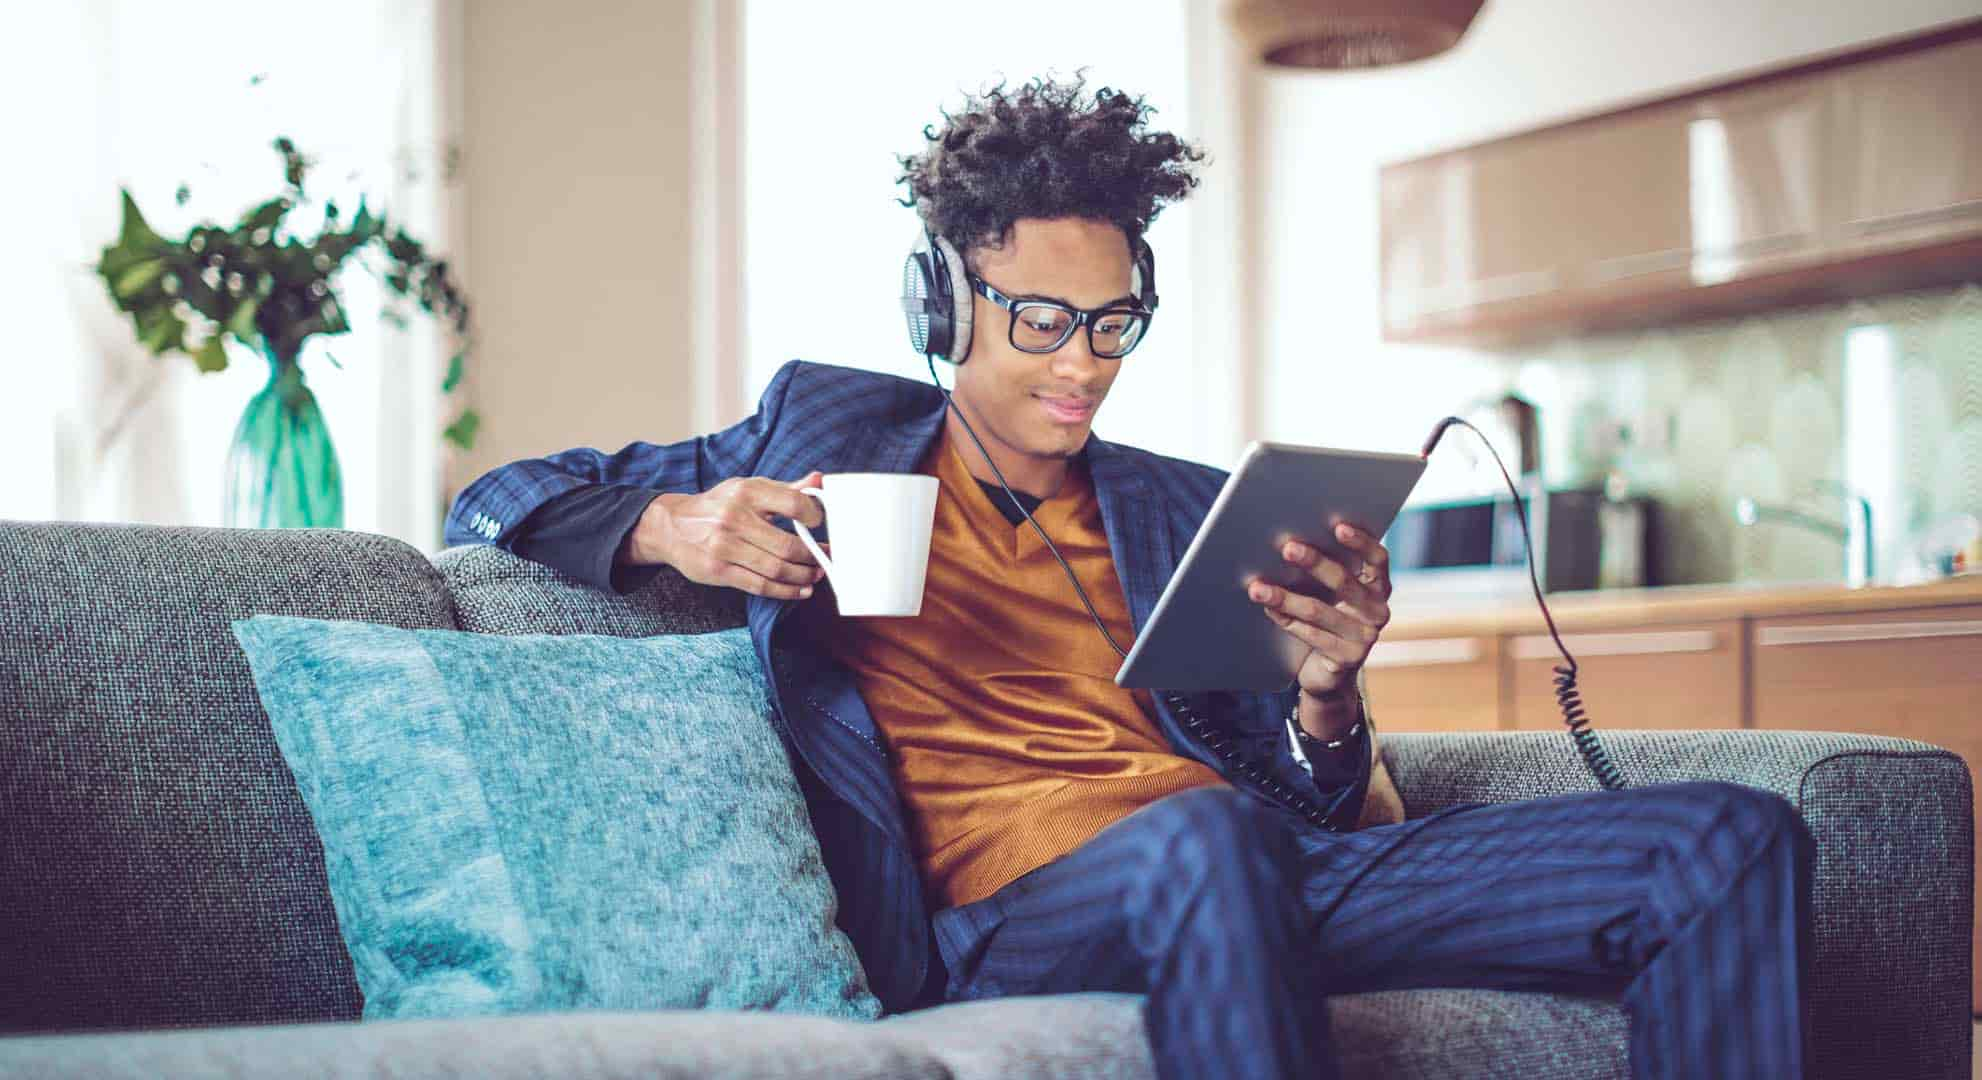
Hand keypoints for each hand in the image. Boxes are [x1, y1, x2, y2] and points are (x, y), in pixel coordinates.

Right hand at [624, 471, 828, 599]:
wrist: (671, 526)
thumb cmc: (718, 506)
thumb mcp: (747, 489)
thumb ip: (784, 489)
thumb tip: (819, 479)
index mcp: (746, 491)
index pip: (792, 503)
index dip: (814, 516)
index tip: (821, 525)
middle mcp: (735, 517)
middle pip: (787, 545)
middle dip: (813, 556)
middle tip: (825, 559)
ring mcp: (725, 546)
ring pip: (776, 569)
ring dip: (803, 576)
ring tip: (814, 576)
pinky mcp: (718, 570)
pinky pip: (759, 585)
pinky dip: (785, 591)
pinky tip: (799, 590)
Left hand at [1244, 522, 1392, 700]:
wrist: (1329, 672)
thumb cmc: (1327, 620)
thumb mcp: (1333, 595)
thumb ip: (1325, 572)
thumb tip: (1289, 544)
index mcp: (1379, 587)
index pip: (1378, 559)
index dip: (1361, 542)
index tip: (1338, 526)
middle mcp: (1378, 610)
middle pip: (1344, 581)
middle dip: (1314, 562)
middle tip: (1287, 548)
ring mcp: (1365, 637)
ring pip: (1319, 611)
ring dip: (1285, 597)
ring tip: (1258, 588)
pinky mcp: (1348, 658)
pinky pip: (1311, 635)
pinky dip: (1286, 620)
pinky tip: (1268, 609)